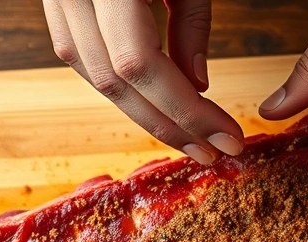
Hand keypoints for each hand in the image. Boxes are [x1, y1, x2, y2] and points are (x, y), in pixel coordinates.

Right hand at [44, 0, 243, 163]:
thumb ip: (191, 22)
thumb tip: (197, 85)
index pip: (139, 64)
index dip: (184, 110)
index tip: (228, 138)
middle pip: (113, 81)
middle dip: (168, 124)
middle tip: (214, 152)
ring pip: (92, 74)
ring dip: (142, 113)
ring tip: (190, 137)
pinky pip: (79, 54)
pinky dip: (118, 84)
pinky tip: (153, 103)